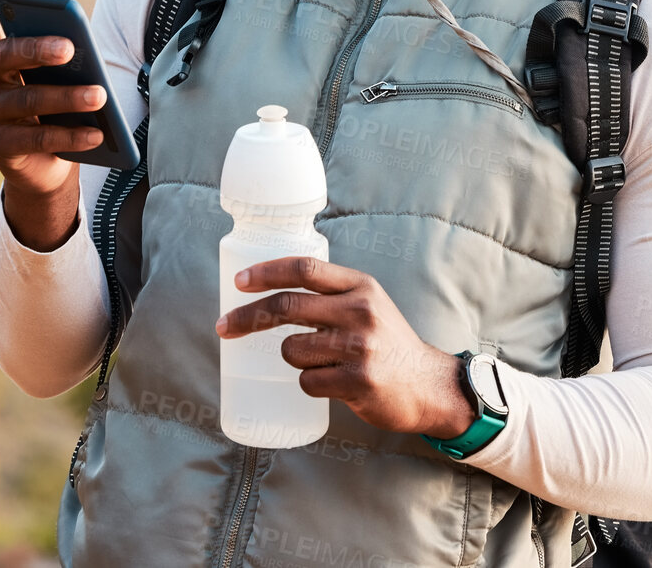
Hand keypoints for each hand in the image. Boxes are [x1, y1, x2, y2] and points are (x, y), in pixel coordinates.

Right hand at [0, 0, 103, 249]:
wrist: (46, 165)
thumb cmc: (56, 106)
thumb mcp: (61, 70)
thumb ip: (54, 31)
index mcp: (2, 52)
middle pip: (8, 57)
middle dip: (39, 50)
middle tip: (71, 47)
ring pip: (27, 101)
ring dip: (67, 98)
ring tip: (100, 96)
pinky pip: (36, 139)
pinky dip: (70, 136)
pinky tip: (97, 134)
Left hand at [215, 257, 476, 439]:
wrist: (428, 385)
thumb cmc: (388, 343)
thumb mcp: (368, 304)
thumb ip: (331, 295)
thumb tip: (270, 293)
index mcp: (360, 286)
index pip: (305, 267)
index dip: (266, 272)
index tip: (239, 282)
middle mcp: (360, 310)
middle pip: (286, 306)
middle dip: (247, 317)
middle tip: (224, 326)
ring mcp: (359, 346)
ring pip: (290, 349)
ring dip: (293, 358)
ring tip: (321, 363)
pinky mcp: (357, 381)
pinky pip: (306, 381)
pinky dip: (310, 383)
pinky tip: (333, 383)